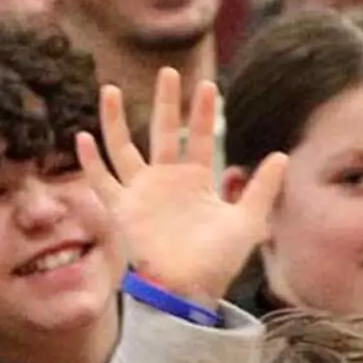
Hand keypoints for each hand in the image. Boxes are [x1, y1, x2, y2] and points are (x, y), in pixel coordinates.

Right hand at [76, 69, 286, 306]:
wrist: (188, 290)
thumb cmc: (218, 262)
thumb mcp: (247, 222)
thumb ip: (262, 189)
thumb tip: (281, 155)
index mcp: (194, 180)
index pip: (196, 137)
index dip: (202, 113)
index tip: (208, 86)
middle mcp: (165, 180)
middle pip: (161, 131)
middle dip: (165, 102)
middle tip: (167, 71)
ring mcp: (141, 193)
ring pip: (123, 148)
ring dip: (114, 120)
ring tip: (108, 89)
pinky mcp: (122, 210)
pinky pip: (101, 182)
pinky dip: (90, 162)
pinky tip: (81, 137)